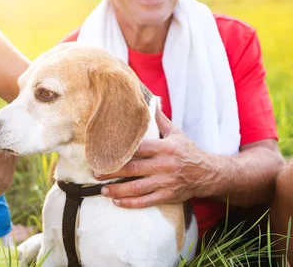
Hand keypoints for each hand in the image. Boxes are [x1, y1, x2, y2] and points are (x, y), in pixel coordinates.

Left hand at [94, 109, 218, 207]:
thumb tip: (150, 101)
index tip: (104, 153)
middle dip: (112, 172)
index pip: (138, 148)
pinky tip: (117, 202)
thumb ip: (160, 120)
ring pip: (137, 187)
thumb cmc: (187, 151)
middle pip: (134, 168)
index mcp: (164, 148)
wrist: (208, 173)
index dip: (120, 151)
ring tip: (103, 190)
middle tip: (96, 173)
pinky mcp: (168, 196)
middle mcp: (164, 165)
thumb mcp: (176, 133)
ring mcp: (166, 182)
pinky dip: (131, 203)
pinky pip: (146, 201)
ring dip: (118, 190)